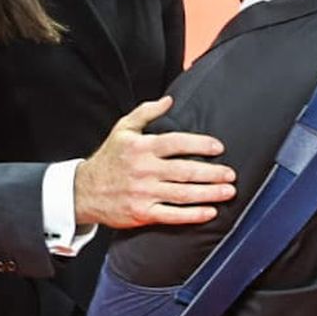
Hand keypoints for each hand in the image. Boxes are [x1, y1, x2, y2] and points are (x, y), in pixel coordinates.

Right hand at [74, 95, 235, 227]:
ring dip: (209, 194)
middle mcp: (144, 170)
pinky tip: (209, 212)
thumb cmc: (109, 158)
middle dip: (212, 173)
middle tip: (231, 174)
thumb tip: (169, 100)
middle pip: (185, 171)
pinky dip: (192, 215)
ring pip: (182, 194)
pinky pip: (172, 215)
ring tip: (228, 192)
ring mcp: (144, 193)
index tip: (219, 147)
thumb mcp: (123, 128)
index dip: (200, 144)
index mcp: (142, 147)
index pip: (176, 143)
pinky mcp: (142, 213)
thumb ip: (146, 112)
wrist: (84, 191)